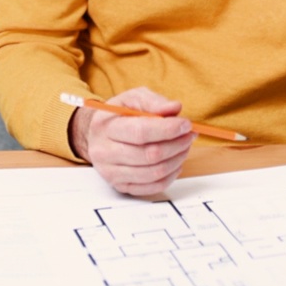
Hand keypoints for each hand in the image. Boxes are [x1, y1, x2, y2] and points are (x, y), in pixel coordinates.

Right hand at [69, 87, 194, 195]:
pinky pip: (152, 187)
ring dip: (176, 159)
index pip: (140, 132)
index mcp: (106, 127)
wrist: (96, 135)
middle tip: (189, 135)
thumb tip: (174, 109)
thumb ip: (153, 101)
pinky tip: (175, 162)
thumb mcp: (132, 98)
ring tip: (184, 147)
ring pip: (154, 172)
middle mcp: (105, 152)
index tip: (186, 124)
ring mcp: (111, 173)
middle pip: (149, 154)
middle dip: (176, 144)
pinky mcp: (121, 186)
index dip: (167, 129)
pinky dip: (170, 175)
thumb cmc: (118, 115)